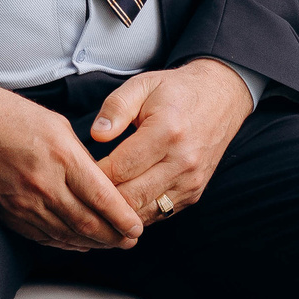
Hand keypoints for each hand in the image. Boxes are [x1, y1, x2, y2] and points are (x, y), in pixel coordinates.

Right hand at [0, 74, 143, 251]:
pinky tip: (80, 242)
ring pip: (67, 236)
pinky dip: (66, 243)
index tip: (137, 226)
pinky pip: (43, 237)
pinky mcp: (9, 213)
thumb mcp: (57, 125)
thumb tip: (101, 183)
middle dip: (114, 237)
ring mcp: (24, 202)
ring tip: (112, 245)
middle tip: (131, 241)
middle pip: (87, 224)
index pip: (102, 198)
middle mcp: (44, 183)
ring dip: (93, 244)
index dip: (123, 218)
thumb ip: (80, 157)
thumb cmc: (9, 115)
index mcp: (61, 156)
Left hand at [89, 60, 251, 223]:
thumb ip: (116, 107)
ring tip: (97, 202)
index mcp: (167, 132)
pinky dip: (138, 212)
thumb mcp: (142, 85)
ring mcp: (191, 181)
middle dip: (102, 198)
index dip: (93, 174)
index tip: (77, 171)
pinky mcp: (194, 194)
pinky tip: (120, 204)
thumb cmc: (176, 91)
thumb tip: (96, 135)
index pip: (120, 168)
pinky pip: (159, 213)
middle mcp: (183, 162)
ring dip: (119, 211)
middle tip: (81, 191)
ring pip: (144, 212)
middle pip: (131, 197)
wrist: (221, 98)